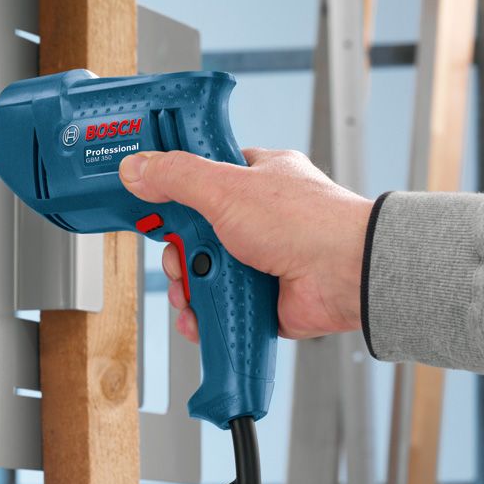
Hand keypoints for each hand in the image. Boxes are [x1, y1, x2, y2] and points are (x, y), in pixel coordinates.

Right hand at [119, 148, 372, 340]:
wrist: (345, 276)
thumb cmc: (306, 223)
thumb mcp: (227, 188)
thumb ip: (178, 177)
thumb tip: (138, 168)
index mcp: (253, 179)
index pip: (199, 179)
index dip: (172, 193)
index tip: (151, 205)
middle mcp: (256, 219)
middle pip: (193, 234)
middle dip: (179, 253)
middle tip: (180, 257)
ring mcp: (258, 258)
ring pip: (201, 272)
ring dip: (188, 286)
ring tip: (193, 290)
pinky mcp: (259, 295)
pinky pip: (217, 304)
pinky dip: (203, 313)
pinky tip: (199, 315)